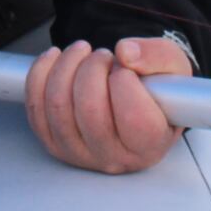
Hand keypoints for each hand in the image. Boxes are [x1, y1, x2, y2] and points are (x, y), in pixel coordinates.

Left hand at [24, 37, 191, 174]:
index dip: (125, 82)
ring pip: (59, 106)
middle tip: (104, 56)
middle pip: (90, 110)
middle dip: (93, 67)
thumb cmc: (158, 90)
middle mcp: (114, 157)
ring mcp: (79, 153)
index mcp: (150, 144)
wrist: (138, 103)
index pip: (133, 118)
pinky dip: (41, 73)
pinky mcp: (53, 142)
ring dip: (67, 65)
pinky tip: (57, 57)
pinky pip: (36, 107)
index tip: (126, 69)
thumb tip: (126, 54)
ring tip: (84, 53)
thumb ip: (158, 56)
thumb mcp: (174, 68)